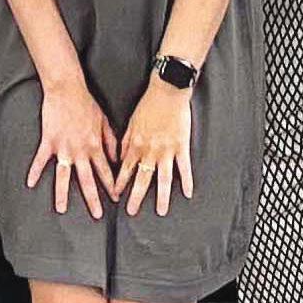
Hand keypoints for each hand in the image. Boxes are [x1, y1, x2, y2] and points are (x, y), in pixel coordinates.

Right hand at [25, 80, 114, 218]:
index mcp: (95, 146)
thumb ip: (111, 142)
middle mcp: (80, 150)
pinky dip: (34, 171)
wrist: (67, 90)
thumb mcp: (105, 122)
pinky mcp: (49, 142)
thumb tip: (117, 158)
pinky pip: (41, 160)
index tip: (116, 199)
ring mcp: (63, 148)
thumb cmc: (86, 103)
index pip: (106, 171)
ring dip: (63, 194)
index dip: (112, 186)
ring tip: (62, 209)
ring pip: (64, 176)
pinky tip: (30, 183)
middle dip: (93, 199)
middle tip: (96, 214)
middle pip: (87, 180)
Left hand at [115, 80, 197, 215]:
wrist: (167, 91)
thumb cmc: (148, 105)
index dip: (119, 184)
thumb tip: (120, 159)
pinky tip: (187, 193)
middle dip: (136, 197)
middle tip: (132, 212)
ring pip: (163, 178)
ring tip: (161, 211)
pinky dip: (187, 181)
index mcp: (135, 145)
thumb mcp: (130, 123)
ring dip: (162, 196)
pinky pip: (184, 167)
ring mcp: (167, 150)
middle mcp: (150, 151)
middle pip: (142, 179)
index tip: (115, 196)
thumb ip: (125, 142)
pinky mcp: (181, 146)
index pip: (125, 170)